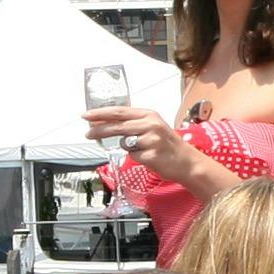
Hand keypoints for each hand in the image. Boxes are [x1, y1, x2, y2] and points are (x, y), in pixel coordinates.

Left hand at [89, 108, 220, 194]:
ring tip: (143, 150)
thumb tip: (106, 126)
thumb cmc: (168, 146)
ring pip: (125, 143)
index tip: (87, 115)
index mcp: (149, 115)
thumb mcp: (152, 128)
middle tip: (88, 133)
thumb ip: (132, 125)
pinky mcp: (152, 154)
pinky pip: (134, 156)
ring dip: (128, 148)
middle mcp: (150, 124)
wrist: (187, 162)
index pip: (120, 111)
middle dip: (99, 129)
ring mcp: (152, 139)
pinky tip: (150, 158)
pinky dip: (138, 158)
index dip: (101, 113)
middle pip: (118, 125)